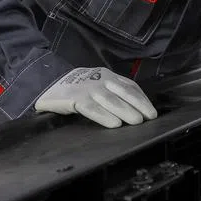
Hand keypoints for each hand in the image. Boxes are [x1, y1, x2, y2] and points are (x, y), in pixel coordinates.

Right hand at [35, 67, 157, 127]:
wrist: (48, 82)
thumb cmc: (78, 88)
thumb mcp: (97, 84)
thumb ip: (113, 92)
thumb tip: (135, 109)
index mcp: (108, 76)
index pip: (130, 87)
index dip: (142, 99)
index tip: (152, 112)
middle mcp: (100, 80)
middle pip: (124, 92)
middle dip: (139, 105)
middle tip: (149, 117)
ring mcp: (88, 89)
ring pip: (111, 100)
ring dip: (126, 111)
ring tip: (137, 121)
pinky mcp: (75, 99)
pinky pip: (92, 108)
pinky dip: (104, 116)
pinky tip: (114, 124)